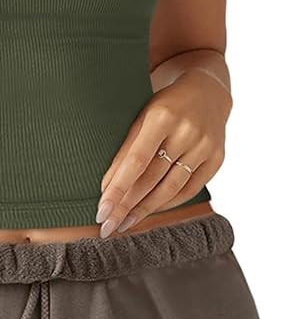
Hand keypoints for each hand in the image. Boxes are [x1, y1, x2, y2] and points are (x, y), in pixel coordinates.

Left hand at [95, 68, 231, 237]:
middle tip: (107, 227)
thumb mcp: (141, 115)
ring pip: (170, 188)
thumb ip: (126, 146)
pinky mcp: (216, 159)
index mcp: (161, 117)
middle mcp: (185, 133)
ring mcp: (204, 147)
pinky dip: (167, 203)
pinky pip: (189, 189)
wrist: (207, 91)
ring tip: (124, 224)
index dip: (117, 188)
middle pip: (151, 179)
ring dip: (144, 210)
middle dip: (126, 206)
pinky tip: (149, 211)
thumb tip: (107, 186)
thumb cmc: (164, 105)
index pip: (135, 161)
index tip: (101, 211)